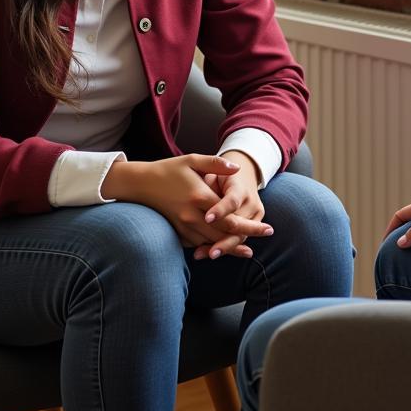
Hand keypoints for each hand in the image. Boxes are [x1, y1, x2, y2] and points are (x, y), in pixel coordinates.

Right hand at [101, 154, 271, 250]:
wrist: (141, 184)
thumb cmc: (169, 169)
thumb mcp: (192, 160)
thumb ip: (216, 164)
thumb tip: (237, 169)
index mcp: (200, 196)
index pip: (231, 218)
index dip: (251, 227)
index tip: (268, 228)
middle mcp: (193, 215)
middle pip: (224, 234)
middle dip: (247, 238)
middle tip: (266, 237)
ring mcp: (184, 226)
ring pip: (211, 243)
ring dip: (230, 247)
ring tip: (248, 250)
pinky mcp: (178, 232)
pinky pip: (198, 244)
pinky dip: (211, 247)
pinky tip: (223, 248)